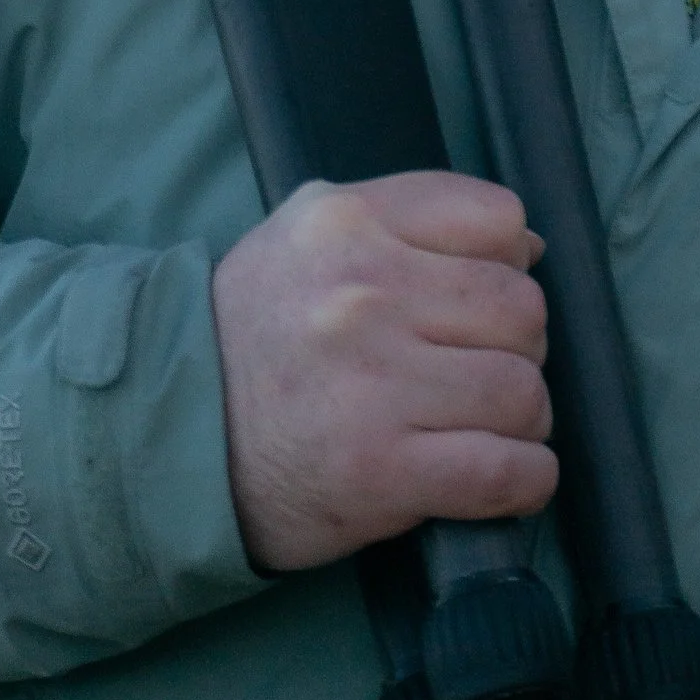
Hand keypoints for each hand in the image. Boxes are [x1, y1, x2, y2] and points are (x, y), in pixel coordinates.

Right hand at [211, 172, 556, 571]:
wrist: (170, 434)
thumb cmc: (257, 330)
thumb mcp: (313, 233)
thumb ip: (413, 218)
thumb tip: (529, 247)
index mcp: (349, 221)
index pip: (498, 219)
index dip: (506, 265)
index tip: (479, 303)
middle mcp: (362, 293)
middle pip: (521, 310)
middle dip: (519, 347)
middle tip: (480, 371)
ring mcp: (372, 384)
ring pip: (523, 391)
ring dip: (521, 418)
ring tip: (483, 426)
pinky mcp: (379, 472)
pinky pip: (505, 471)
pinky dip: (524, 481)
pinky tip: (503, 477)